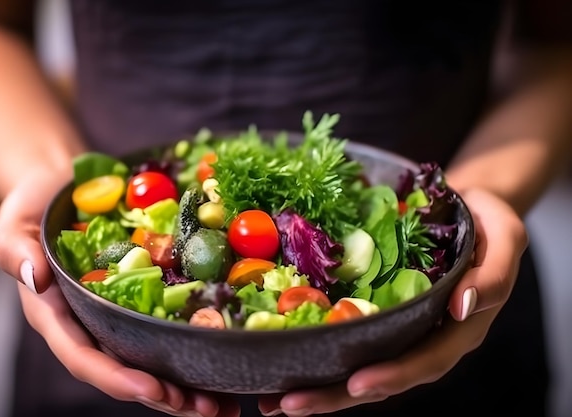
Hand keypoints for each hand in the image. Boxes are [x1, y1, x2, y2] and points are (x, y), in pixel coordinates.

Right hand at [0, 171, 239, 416]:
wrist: (62, 191)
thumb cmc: (36, 206)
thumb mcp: (16, 221)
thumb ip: (15, 249)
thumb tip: (34, 276)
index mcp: (57, 316)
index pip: (84, 357)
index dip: (117, 377)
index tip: (152, 389)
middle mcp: (90, 324)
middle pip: (125, 371)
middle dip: (164, 395)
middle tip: (204, 409)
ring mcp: (118, 316)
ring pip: (152, 361)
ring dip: (187, 387)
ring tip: (224, 405)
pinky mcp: (143, 300)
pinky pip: (168, 329)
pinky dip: (197, 349)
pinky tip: (227, 364)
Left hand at [257, 188, 528, 415]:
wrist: (467, 209)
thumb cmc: (488, 222)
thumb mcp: (504, 237)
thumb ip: (492, 275)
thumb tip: (463, 307)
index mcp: (457, 328)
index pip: (425, 361)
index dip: (392, 376)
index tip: (356, 384)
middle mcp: (424, 336)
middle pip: (381, 377)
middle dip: (335, 395)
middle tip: (289, 404)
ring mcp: (398, 328)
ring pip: (358, 366)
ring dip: (317, 385)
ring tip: (274, 399)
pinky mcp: (376, 313)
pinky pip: (346, 338)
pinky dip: (315, 352)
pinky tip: (282, 360)